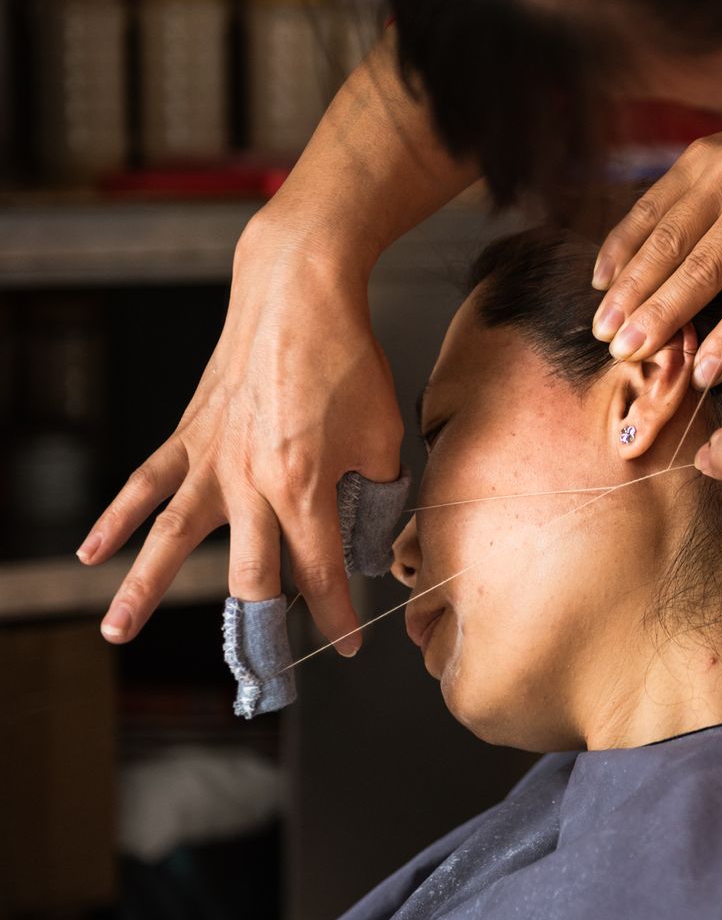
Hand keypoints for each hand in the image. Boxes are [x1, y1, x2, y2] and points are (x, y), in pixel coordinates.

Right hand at [80, 211, 403, 652]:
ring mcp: (212, 460)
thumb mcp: (383, 434)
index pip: (322, 571)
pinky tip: (92, 550)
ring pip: (171, 538)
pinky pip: (146, 483)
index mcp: (304, 488)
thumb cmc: (347, 361)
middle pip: (248, 574)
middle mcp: (249, 484)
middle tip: (256, 673)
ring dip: (142, 589)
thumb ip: (377, 492)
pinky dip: (116, 517)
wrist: (300, 294)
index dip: (337, 614)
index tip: (346, 645)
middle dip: (256, 629)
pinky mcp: (190, 435)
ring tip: (115, 633)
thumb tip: (368, 530)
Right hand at [591, 104, 721, 387]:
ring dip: (631, 286)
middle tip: (626, 354)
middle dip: (661, 315)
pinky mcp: (698, 155)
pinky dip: (623, 244)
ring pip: (668, 238)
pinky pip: (651, 205)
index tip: (703, 377)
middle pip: (703, 268)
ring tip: (604, 328)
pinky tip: (603, 281)